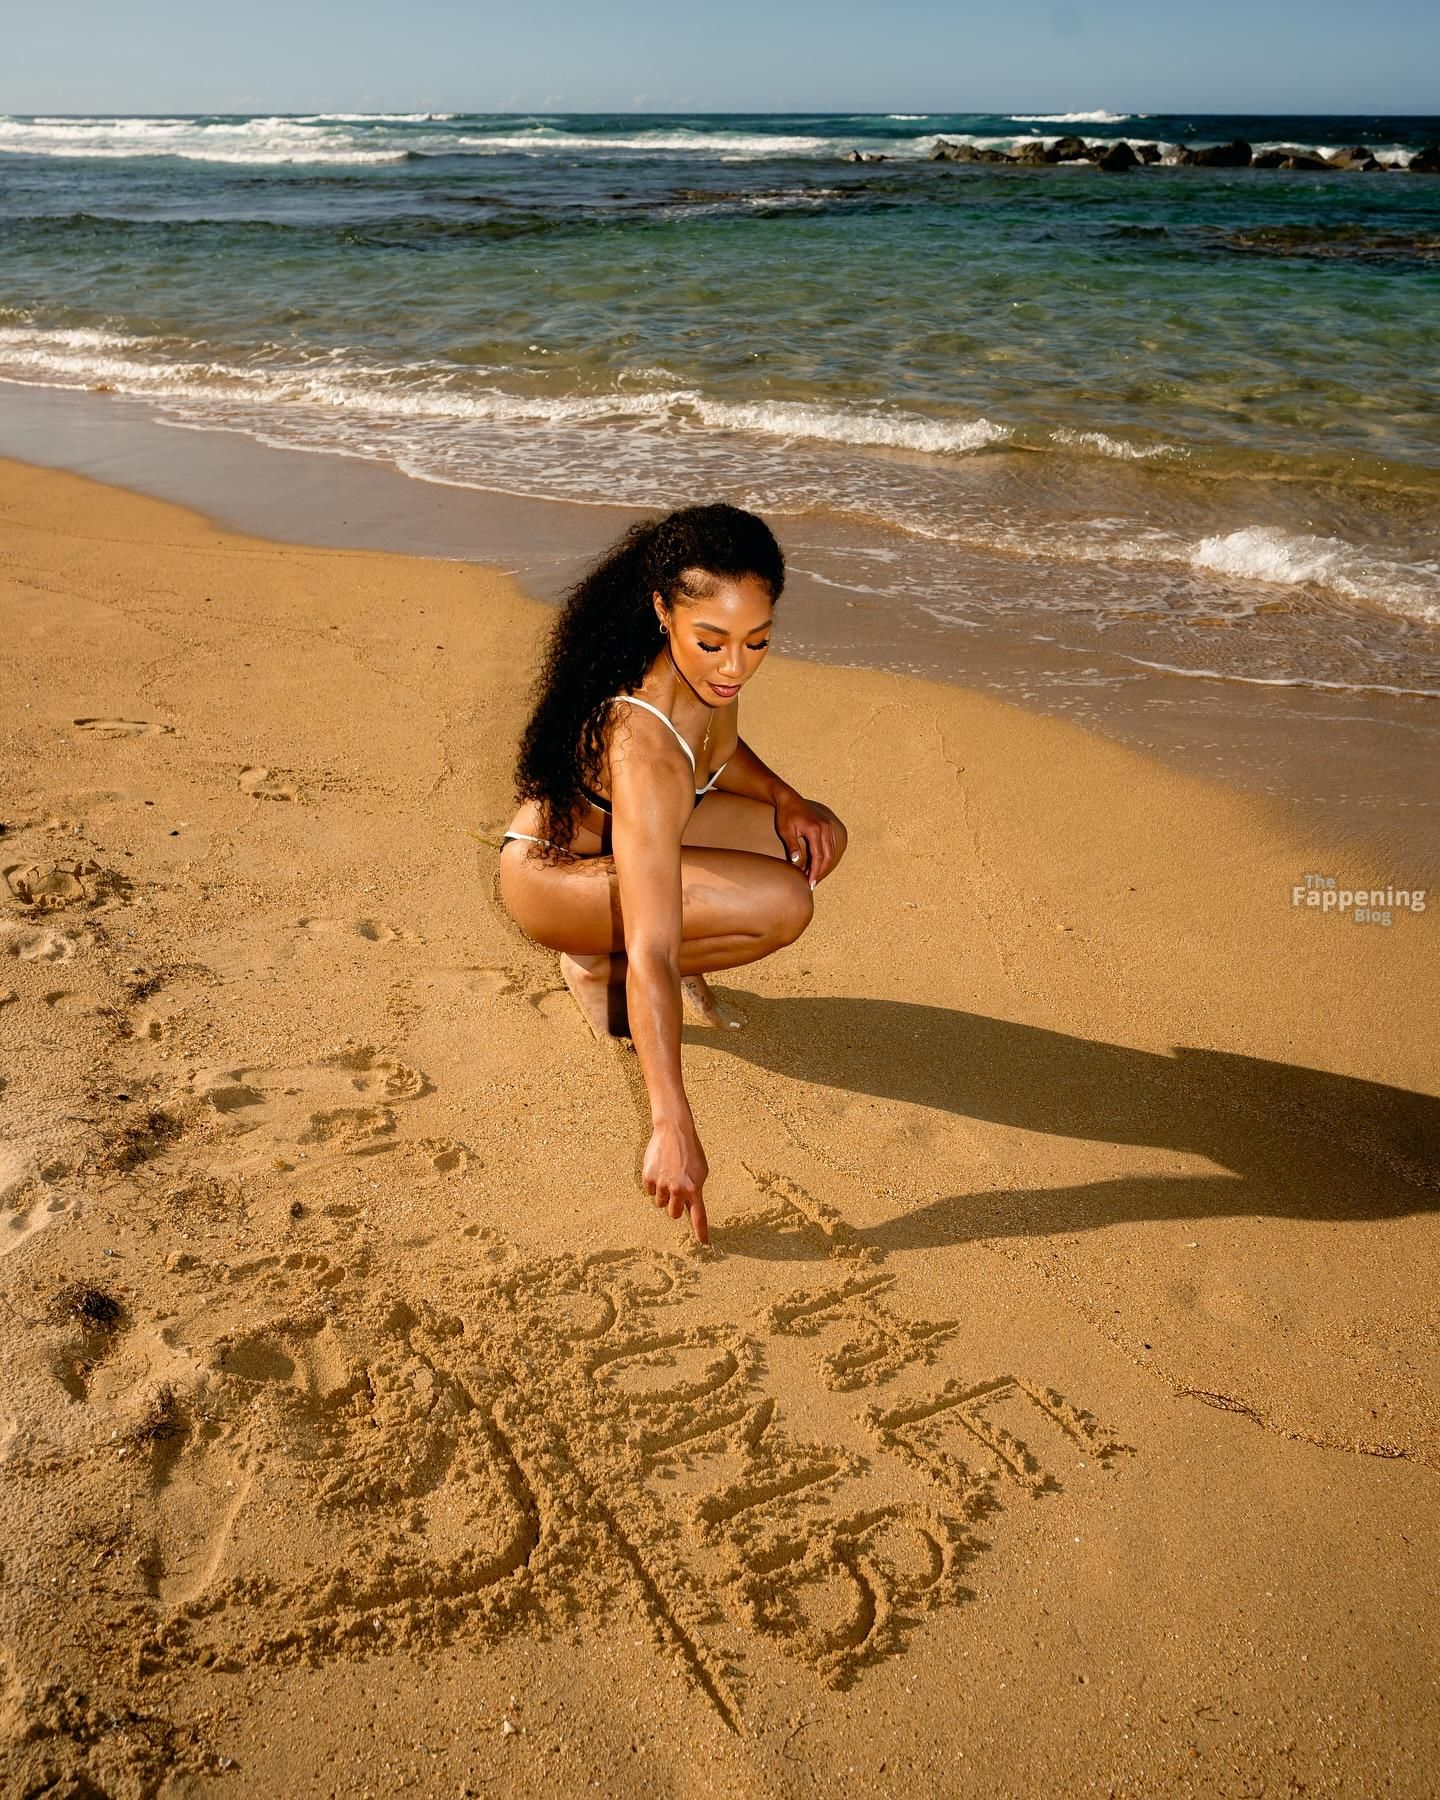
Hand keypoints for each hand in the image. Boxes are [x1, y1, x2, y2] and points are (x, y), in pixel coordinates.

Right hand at [642, 1119, 709, 1244]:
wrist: (674, 1131)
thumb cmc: (690, 1152)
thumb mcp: (701, 1171)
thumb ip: (695, 1191)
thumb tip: (688, 1208)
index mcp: (694, 1188)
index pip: (698, 1216)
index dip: (701, 1231)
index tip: (704, 1243)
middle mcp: (678, 1189)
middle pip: (673, 1214)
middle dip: (675, 1207)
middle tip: (676, 1193)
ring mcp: (662, 1184)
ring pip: (660, 1203)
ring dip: (664, 1195)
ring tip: (668, 1176)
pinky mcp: (648, 1178)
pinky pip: (650, 1192)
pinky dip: (654, 1185)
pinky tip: (659, 1170)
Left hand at [774, 791, 841, 886]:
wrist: (789, 798)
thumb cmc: (785, 814)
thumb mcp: (785, 831)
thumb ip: (792, 846)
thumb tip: (797, 862)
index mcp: (815, 829)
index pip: (818, 855)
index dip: (815, 871)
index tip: (810, 882)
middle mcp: (825, 828)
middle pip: (828, 855)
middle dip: (820, 871)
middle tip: (812, 883)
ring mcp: (828, 826)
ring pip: (831, 851)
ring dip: (824, 865)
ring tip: (813, 875)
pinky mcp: (828, 826)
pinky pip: (831, 845)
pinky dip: (826, 856)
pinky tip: (818, 864)